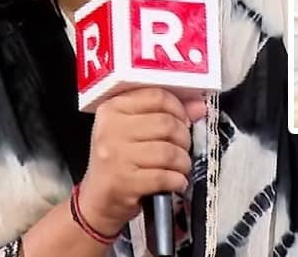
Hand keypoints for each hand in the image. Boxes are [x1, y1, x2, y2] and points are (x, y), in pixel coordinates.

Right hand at [77, 88, 206, 235]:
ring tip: (180, 167)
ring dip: (183, 162)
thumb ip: (166, 113)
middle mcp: (110, 129)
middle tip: (182, 148)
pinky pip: (164, 176)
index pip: (157, 96)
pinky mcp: (123, 182)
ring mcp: (115, 156)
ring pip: (168, 151)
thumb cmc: (119, 161)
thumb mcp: (135, 131)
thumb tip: (198, 106)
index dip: (179, 108)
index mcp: (112, 109)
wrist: (99, 200)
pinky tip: (175, 182)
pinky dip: (177, 180)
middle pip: (166, 123)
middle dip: (184, 138)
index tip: (185, 120)